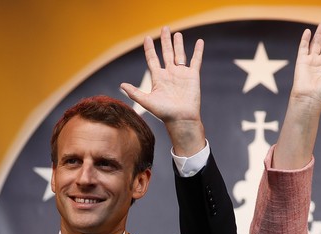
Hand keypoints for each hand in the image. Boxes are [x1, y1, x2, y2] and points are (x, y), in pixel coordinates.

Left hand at [121, 27, 204, 155]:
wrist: (181, 119)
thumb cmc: (165, 113)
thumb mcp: (147, 102)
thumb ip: (135, 93)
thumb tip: (121, 85)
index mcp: (158, 78)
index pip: (152, 59)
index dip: (149, 49)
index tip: (147, 39)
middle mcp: (170, 74)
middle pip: (166, 53)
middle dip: (165, 41)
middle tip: (164, 28)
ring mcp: (181, 74)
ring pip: (179, 55)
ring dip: (178, 44)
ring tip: (177, 34)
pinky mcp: (193, 76)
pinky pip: (196, 60)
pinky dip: (198, 51)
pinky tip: (199, 41)